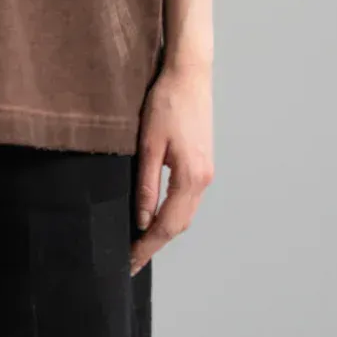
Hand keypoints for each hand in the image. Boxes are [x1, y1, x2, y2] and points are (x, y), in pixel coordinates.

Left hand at [129, 58, 213, 275]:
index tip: (130, 262)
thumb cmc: (167, 102)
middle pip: (179, 224)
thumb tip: (141, 218)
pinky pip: (188, 199)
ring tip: (141, 242)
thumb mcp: (149, 143)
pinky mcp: (203, 163)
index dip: (147, 246)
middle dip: (155, 244)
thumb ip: (146, 183)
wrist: (190, 74)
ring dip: (165, 230)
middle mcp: (203, 179)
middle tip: (131, 259)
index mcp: (190, 177)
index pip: (166, 225)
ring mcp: (206, 172)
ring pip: (185, 213)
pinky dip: (173, 213)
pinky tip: (157, 214)